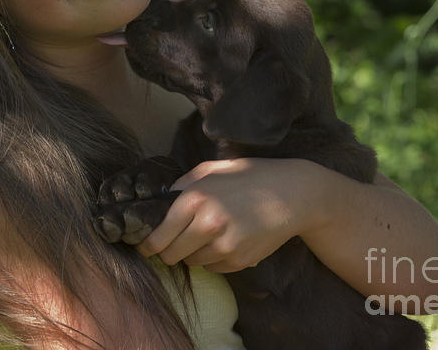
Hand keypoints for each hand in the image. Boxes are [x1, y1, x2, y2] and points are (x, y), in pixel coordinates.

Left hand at [136, 157, 326, 271]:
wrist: (293, 195)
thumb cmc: (250, 177)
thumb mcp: (212, 170)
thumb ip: (182, 185)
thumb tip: (159, 202)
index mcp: (195, 199)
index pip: (158, 236)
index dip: (147, 245)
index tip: (145, 246)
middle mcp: (208, 224)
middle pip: (170, 255)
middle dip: (166, 251)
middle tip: (171, 242)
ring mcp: (225, 246)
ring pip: (191, 262)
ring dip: (191, 253)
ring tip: (205, 235)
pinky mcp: (240, 260)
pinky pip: (212, 267)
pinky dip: (211, 258)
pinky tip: (224, 240)